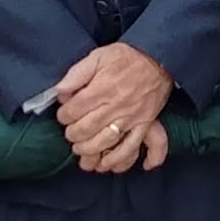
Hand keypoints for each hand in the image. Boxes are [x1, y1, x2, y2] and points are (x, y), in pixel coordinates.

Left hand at [51, 43, 172, 172]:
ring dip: (89, 150)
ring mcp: (132, 117)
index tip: (63, 115)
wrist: (159, 59)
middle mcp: (117, 105)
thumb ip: (76, 73)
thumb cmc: (127, 57)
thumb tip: (60, 91)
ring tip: (81, 149)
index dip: (63, 116)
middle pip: (86, 129)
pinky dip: (119, 160)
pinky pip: (132, 147)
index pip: (74, 110)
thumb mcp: (98, 56)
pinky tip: (107, 165)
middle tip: (70, 133)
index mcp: (103, 88)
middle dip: (73, 134)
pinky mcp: (144, 125)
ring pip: (105, 142)